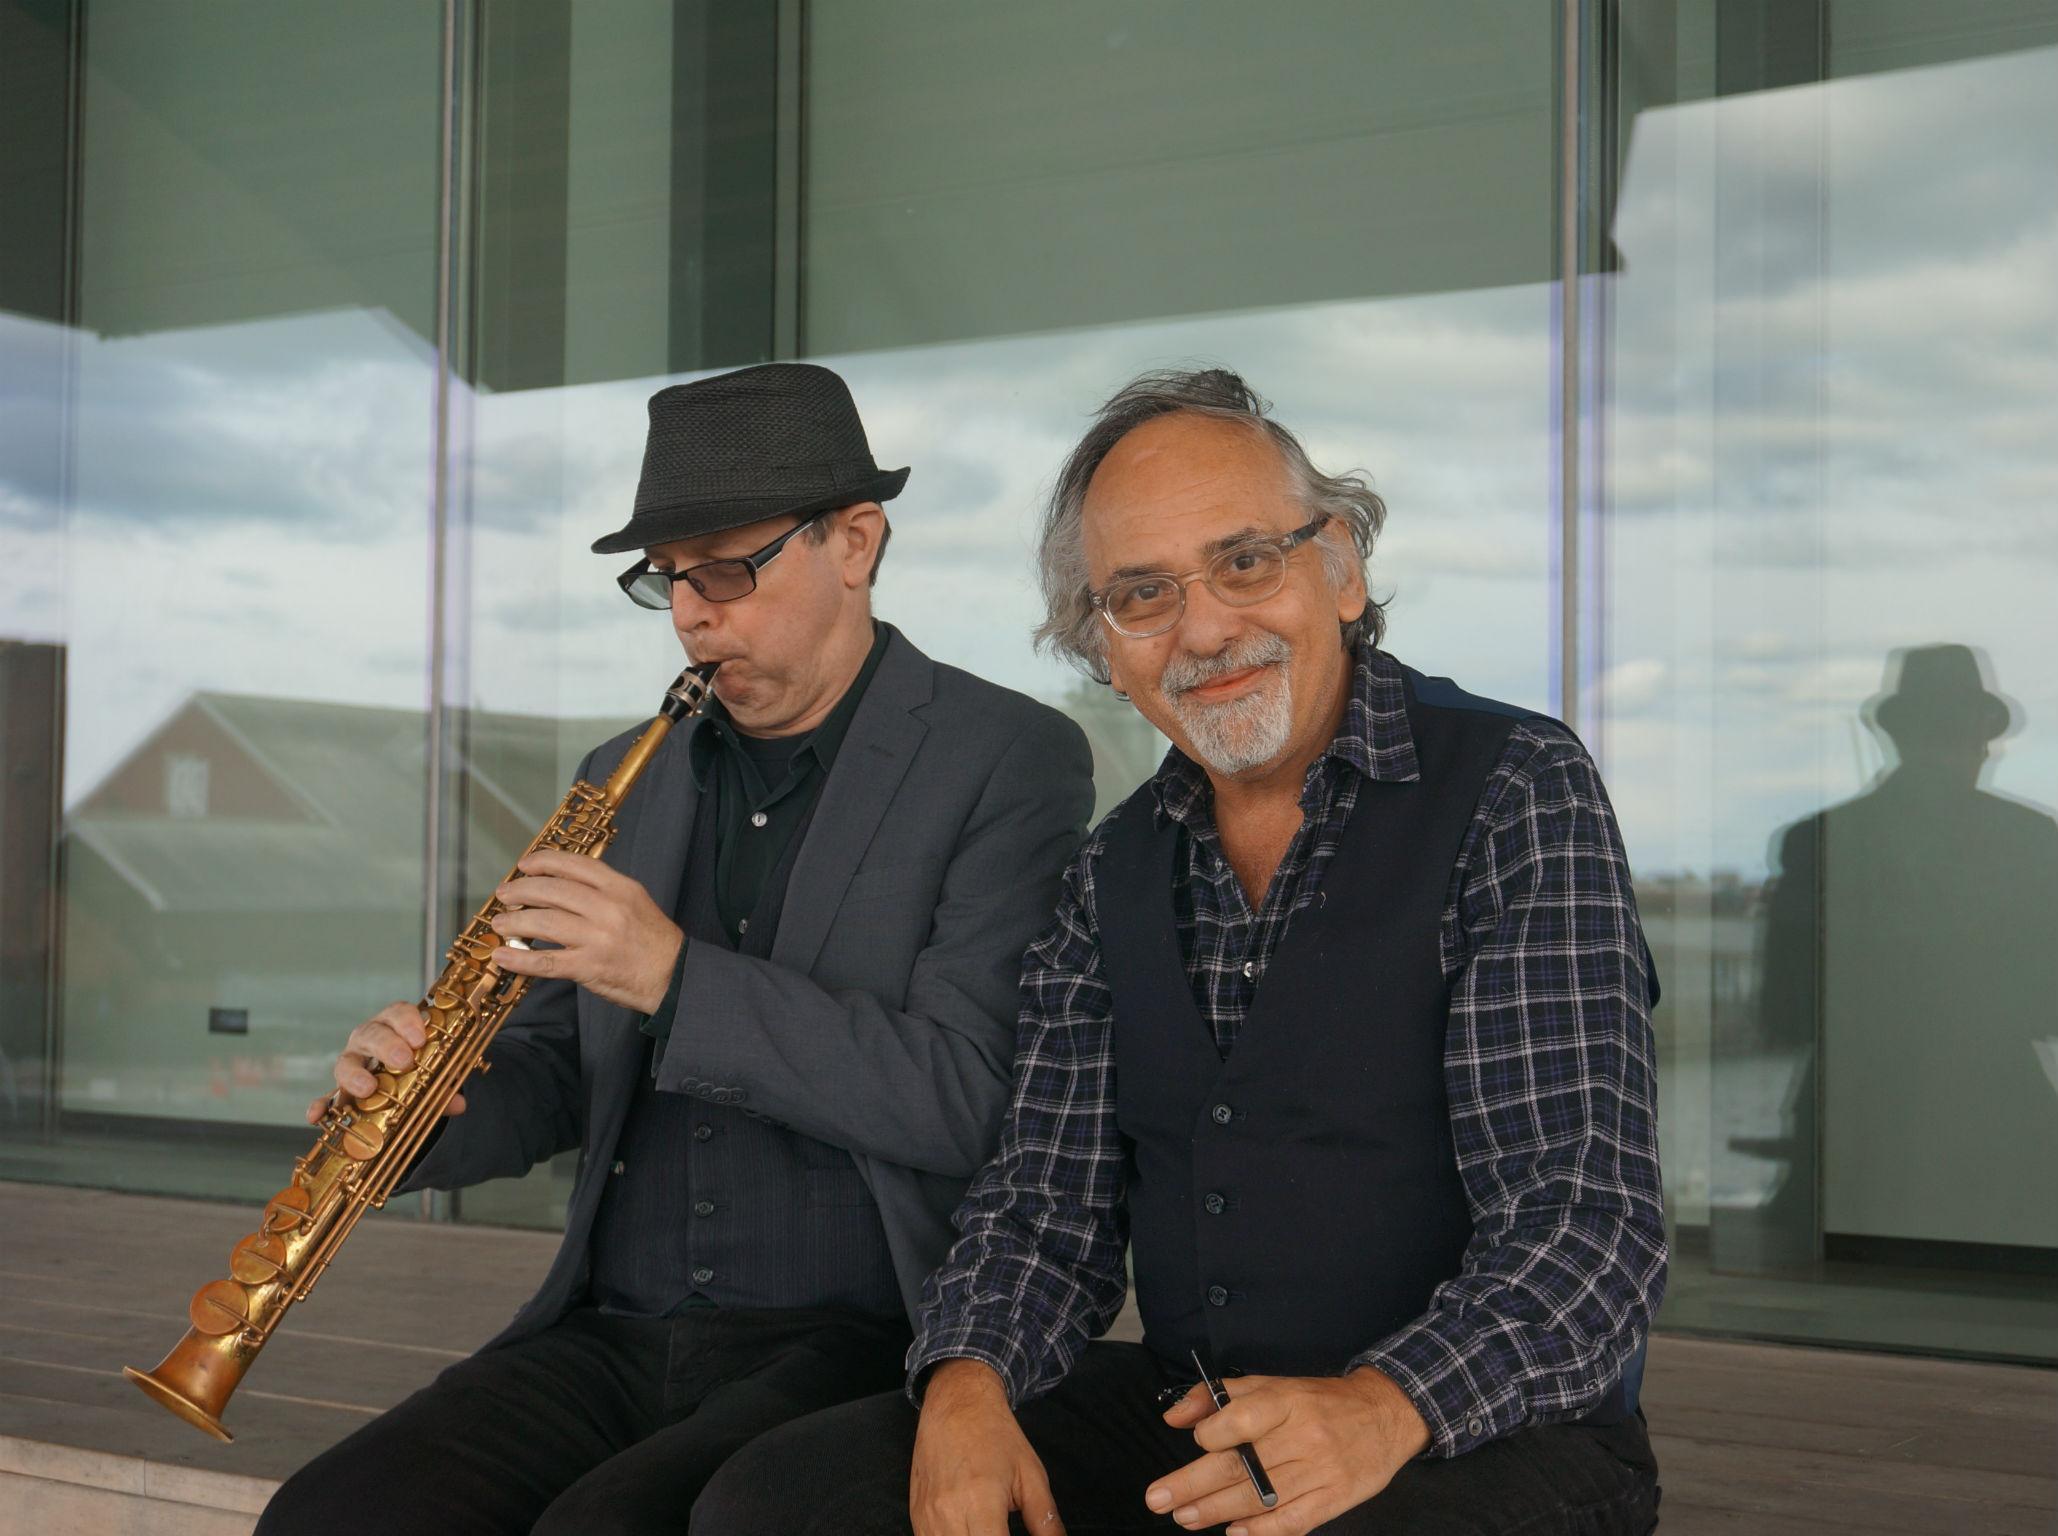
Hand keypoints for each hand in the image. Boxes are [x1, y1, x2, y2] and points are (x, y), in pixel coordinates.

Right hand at [305, 1002, 467, 1123]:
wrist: (401, 1079)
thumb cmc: (418, 1066)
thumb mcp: (433, 1072)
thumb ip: (444, 1085)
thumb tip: (459, 1104)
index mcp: (394, 1026)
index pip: (398, 1012)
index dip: (408, 1022)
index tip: (420, 1038)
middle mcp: (369, 1039)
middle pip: (371, 1035)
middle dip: (387, 1045)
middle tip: (403, 1060)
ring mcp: (352, 1062)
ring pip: (346, 1061)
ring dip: (356, 1074)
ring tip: (368, 1088)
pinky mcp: (340, 1088)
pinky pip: (326, 1095)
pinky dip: (321, 1105)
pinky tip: (317, 1116)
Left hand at [487, 849, 683, 1015]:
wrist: (674, 976)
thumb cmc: (653, 940)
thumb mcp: (635, 902)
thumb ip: (602, 890)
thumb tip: (559, 886)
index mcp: (621, 888)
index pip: (576, 865)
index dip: (545, 862)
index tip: (525, 865)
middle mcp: (608, 908)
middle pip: (553, 891)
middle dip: (521, 891)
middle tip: (504, 894)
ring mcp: (598, 938)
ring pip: (544, 923)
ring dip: (515, 923)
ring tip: (500, 925)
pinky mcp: (589, 967)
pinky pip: (546, 962)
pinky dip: (520, 959)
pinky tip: (503, 957)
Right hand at [910, 1360, 1066, 1535]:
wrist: (956, 1401)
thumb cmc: (996, 1435)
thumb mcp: (1031, 1476)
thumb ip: (1045, 1520)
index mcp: (980, 1503)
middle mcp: (948, 1513)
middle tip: (1001, 1531)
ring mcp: (927, 1516)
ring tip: (989, 1529)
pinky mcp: (916, 1514)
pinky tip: (968, 1531)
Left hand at [1146, 1368, 1430, 1535]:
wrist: (1385, 1415)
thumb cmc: (1318, 1401)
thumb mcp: (1271, 1384)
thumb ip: (1218, 1396)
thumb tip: (1174, 1416)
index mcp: (1287, 1401)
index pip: (1241, 1418)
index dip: (1211, 1433)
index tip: (1195, 1443)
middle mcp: (1303, 1435)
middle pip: (1242, 1466)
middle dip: (1194, 1485)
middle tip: (1159, 1499)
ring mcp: (1321, 1470)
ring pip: (1261, 1497)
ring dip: (1217, 1511)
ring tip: (1185, 1517)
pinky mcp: (1335, 1498)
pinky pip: (1293, 1521)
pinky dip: (1262, 1532)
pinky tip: (1235, 1534)